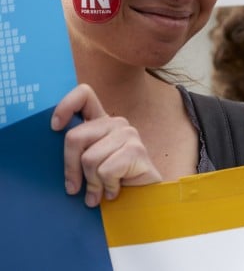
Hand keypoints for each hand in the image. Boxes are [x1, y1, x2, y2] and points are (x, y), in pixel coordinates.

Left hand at [51, 84, 161, 206]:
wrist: (143, 201)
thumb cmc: (111, 183)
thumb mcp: (89, 164)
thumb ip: (77, 152)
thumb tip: (49, 151)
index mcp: (101, 122)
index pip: (84, 94)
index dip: (65, 106)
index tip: (55, 128)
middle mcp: (116, 123)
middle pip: (75, 136)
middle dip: (70, 168)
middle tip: (74, 188)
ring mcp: (128, 134)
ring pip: (89, 159)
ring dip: (92, 183)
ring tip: (100, 192)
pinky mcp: (136, 150)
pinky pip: (105, 171)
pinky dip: (106, 187)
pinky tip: (115, 190)